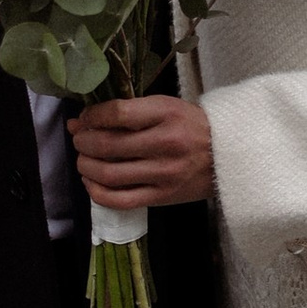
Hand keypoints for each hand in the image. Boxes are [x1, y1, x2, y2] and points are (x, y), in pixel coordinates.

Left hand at [70, 94, 213, 208]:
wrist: (226, 156)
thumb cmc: (190, 127)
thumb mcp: (165, 107)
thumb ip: (126, 111)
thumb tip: (80, 121)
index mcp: (166, 114)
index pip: (116, 113)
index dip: (91, 117)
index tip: (84, 119)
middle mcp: (165, 144)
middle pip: (107, 145)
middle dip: (83, 142)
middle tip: (80, 139)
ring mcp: (163, 174)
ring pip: (109, 174)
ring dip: (86, 166)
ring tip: (84, 159)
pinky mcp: (162, 197)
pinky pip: (120, 201)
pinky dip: (97, 193)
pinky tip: (92, 182)